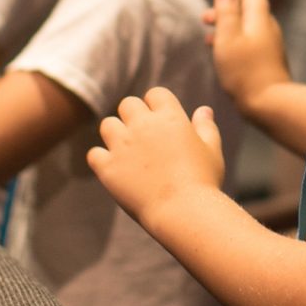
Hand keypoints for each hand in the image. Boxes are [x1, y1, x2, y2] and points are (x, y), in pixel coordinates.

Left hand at [88, 87, 226, 229]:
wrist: (183, 212)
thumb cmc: (203, 181)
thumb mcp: (211, 150)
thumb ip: (205, 127)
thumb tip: (204, 109)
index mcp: (170, 117)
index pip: (155, 94)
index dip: (157, 105)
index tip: (161, 120)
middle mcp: (143, 125)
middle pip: (128, 104)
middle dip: (134, 116)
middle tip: (142, 136)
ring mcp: (123, 146)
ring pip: (107, 125)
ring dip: (116, 134)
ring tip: (127, 151)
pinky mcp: (108, 167)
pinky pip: (94, 154)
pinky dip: (101, 159)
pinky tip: (114, 168)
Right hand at [203, 0, 294, 104]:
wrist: (269, 103)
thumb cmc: (244, 71)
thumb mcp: (228, 38)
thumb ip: (227, 13)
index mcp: (260, 19)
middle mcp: (268, 29)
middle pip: (248, 11)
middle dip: (226, 10)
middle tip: (205, 17)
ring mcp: (270, 46)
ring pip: (247, 29)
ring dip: (227, 28)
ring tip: (207, 37)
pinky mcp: (267, 62)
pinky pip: (249, 44)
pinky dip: (233, 42)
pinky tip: (221, 54)